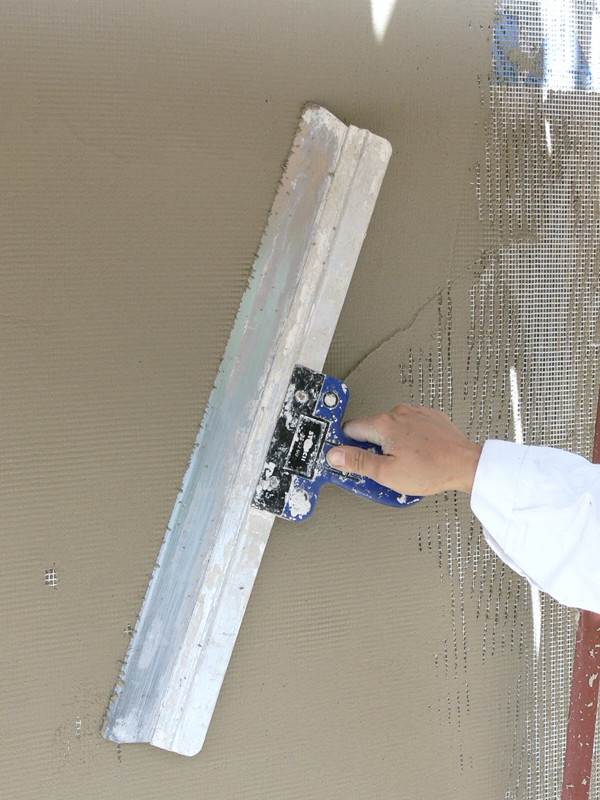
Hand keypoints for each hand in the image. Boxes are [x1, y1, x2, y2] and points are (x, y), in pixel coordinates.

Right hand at [326, 405, 481, 495]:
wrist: (466, 465)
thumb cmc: (432, 469)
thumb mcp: (386, 473)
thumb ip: (357, 462)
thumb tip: (335, 455)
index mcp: (384, 424)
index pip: (350, 429)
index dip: (348, 446)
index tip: (351, 457)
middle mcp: (399, 413)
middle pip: (372, 429)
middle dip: (373, 448)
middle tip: (384, 467)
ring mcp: (417, 413)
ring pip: (393, 428)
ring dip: (393, 443)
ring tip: (406, 464)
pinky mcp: (431, 418)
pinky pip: (412, 427)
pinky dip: (411, 439)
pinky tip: (419, 455)